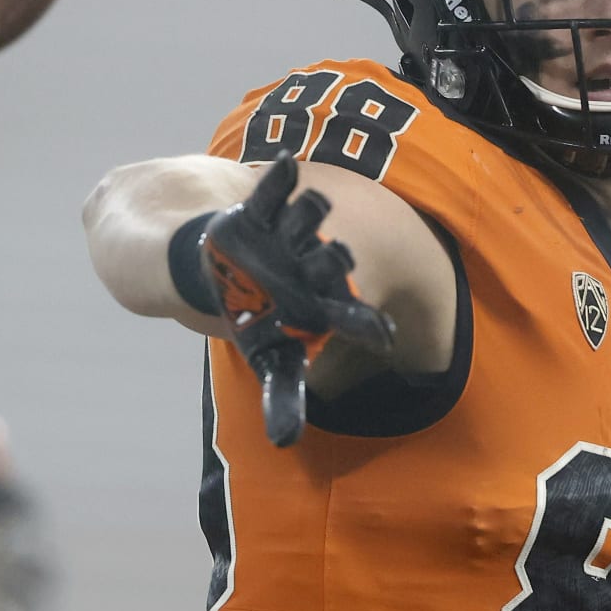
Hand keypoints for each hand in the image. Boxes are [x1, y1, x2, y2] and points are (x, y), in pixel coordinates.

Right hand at [201, 153, 394, 445]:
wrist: (228, 271)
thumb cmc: (263, 319)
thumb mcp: (271, 360)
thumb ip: (283, 397)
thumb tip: (284, 443)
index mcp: (323, 303)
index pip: (352, 314)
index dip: (365, 322)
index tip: (382, 333)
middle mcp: (314, 264)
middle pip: (333, 258)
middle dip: (335, 259)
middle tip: (338, 259)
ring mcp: (290, 234)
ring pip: (310, 219)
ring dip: (311, 213)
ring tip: (313, 206)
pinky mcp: (262, 211)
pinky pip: (273, 190)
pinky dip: (278, 179)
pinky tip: (284, 167)